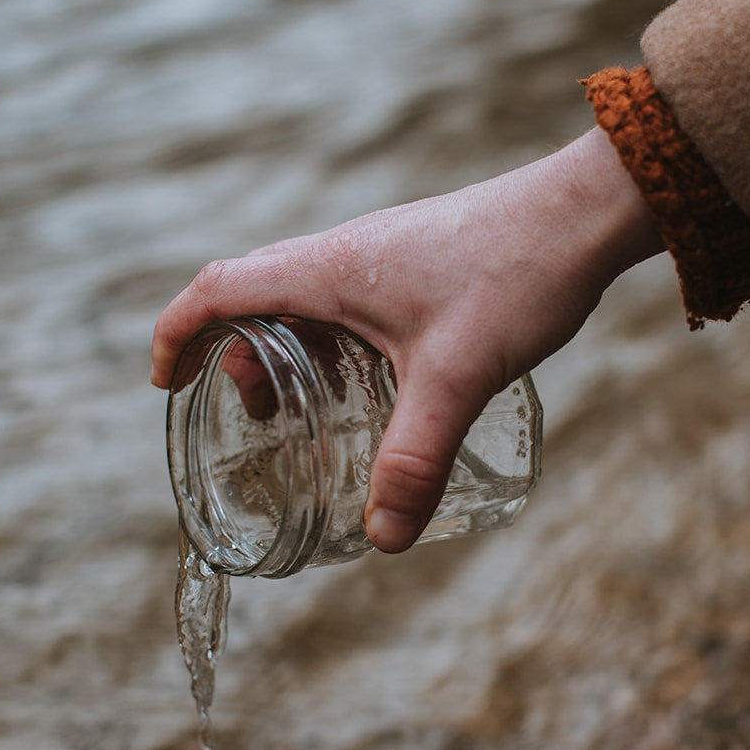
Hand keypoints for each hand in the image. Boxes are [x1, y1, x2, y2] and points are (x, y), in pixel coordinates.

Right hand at [152, 127, 660, 551]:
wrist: (586, 211)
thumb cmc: (518, 274)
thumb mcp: (458, 378)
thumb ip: (415, 460)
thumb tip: (382, 538)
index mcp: (328, 270)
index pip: (217, 288)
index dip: (177, 333)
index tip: (163, 382)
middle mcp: (344, 254)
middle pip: (253, 294)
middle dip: (234, 356)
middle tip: (257, 417)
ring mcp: (382, 254)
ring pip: (303, 298)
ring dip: (287, 350)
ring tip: (307, 409)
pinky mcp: (418, 261)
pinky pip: (348, 299)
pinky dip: (333, 341)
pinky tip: (376, 382)